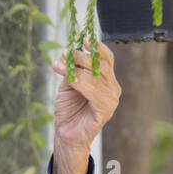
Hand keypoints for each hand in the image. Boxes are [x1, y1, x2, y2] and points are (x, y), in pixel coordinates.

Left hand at [51, 39, 120, 173]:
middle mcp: (112, 89)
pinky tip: (68, 79)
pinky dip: (79, 83)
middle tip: (66, 53)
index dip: (97, 48)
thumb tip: (68, 51)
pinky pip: (94, 93)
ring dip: (77, 68)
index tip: (83, 39)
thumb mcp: (69, 84)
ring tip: (60, 65)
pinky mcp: (105, 112)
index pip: (106, 59)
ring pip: (96, 78)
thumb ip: (72, 70)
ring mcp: (111, 101)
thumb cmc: (69, 109)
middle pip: (101, 66)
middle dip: (83, 57)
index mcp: (106, 80)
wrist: (66, 134)